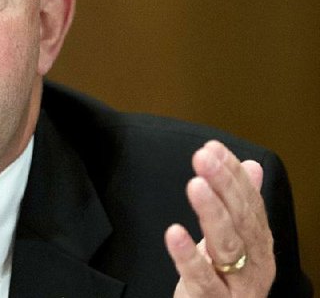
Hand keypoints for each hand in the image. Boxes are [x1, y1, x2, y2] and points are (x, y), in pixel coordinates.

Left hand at [165, 140, 274, 296]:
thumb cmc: (225, 279)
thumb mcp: (234, 240)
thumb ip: (243, 205)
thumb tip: (252, 165)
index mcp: (259, 242)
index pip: (250, 202)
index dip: (233, 174)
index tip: (213, 148)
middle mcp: (255, 262)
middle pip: (242, 219)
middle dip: (224, 185)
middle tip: (203, 157)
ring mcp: (237, 284)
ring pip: (228, 246)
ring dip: (212, 213)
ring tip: (195, 185)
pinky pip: (202, 278)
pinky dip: (188, 256)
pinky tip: (174, 233)